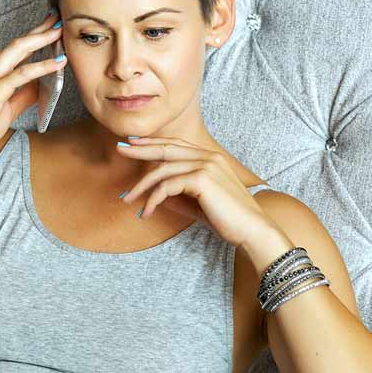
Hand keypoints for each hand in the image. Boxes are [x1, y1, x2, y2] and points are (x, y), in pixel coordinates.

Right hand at [0, 12, 66, 161]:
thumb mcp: (7, 108)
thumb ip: (23, 95)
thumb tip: (42, 85)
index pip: (16, 49)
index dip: (35, 37)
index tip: (51, 28)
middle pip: (19, 43)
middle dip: (40, 29)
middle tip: (59, 18)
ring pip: (19, 50)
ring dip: (41, 39)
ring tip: (60, 33)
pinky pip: (21, 74)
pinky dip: (42, 66)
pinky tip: (57, 63)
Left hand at [116, 136, 275, 247]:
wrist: (251, 230)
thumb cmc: (226, 219)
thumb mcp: (196, 204)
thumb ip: (177, 195)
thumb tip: (153, 193)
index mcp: (210, 158)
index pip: (176, 145)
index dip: (153, 142)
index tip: (133, 144)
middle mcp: (208, 156)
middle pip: (166, 149)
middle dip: (140, 149)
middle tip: (119, 150)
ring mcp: (206, 165)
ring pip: (163, 169)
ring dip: (141, 185)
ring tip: (127, 199)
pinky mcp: (202, 179)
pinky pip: (167, 186)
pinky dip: (153, 199)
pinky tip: (146, 212)